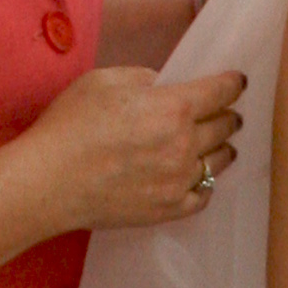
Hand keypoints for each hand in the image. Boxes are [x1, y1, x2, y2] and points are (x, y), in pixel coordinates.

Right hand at [22, 65, 245, 227]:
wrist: (50, 181)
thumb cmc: (71, 126)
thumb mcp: (105, 81)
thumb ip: (144, 79)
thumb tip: (163, 87)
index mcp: (173, 108)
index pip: (219, 92)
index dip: (232, 85)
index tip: (238, 83)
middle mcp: (185, 144)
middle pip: (224, 127)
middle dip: (229, 116)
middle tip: (230, 115)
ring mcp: (180, 180)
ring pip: (219, 161)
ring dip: (223, 148)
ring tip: (222, 145)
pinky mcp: (170, 208)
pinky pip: (203, 196)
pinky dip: (206, 183)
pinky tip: (201, 177)